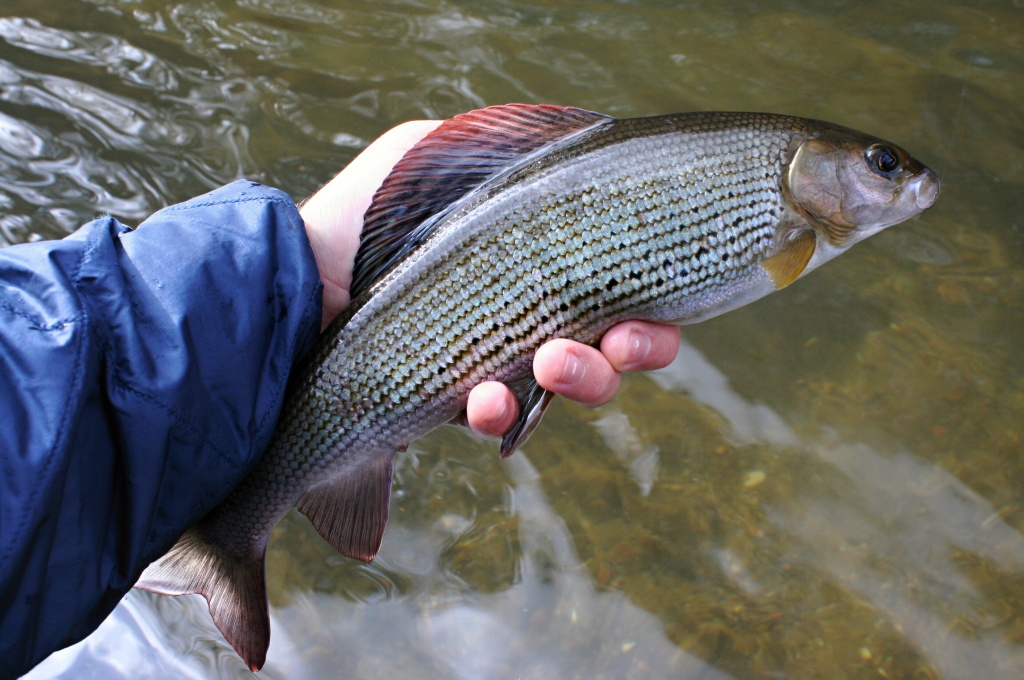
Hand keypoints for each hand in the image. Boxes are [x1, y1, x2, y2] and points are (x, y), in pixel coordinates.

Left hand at [300, 120, 679, 438]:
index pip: (620, 289)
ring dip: (580, 380)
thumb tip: (586, 142)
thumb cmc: (367, 210)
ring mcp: (495, 361)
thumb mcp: (439, 151)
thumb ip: (514, 148)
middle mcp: (529, 312)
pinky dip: (499, 413)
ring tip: (550, 363)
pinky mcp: (453, 401)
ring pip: (571, 389)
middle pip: (615, 348)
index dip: (649, 310)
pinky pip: (499, 419)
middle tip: (616, 344)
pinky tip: (481, 400)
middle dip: (629, 352)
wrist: (295, 277)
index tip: (646, 315)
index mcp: (540, 260)